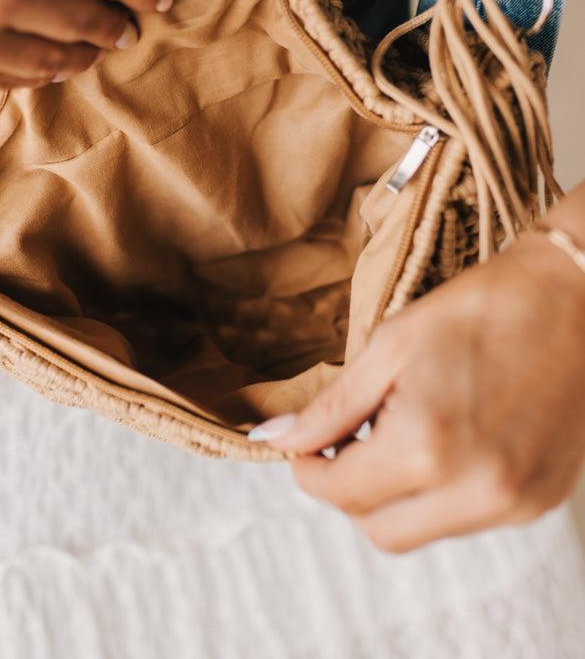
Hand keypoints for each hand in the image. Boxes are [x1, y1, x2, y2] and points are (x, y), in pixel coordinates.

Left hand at [255, 223, 584, 552]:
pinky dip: (444, 492)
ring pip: (424, 530)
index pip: (342, 493)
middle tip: (350, 438)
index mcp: (428, 446)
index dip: (310, 470)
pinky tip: (450, 438)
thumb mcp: (391, 345)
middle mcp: (475, 490)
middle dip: (351, 490)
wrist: (575, 299)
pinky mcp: (541, 501)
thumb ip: (333, 405)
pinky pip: (470, 519)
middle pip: (380, 530)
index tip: (303, 446)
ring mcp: (515, 504)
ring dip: (398, 494)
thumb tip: (274, 440)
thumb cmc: (481, 308)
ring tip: (406, 427)